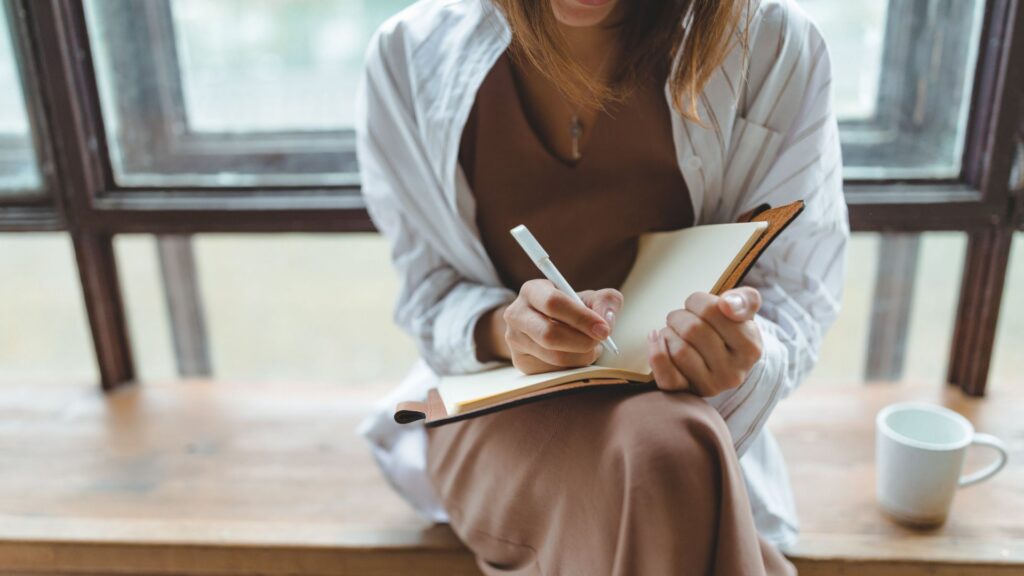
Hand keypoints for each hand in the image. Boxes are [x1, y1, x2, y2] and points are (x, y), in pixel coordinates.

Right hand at [502, 279, 622, 373]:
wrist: (550, 324)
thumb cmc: (573, 309)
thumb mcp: (591, 298)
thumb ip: (606, 301)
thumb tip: (605, 320)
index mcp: (532, 290)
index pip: (553, 303)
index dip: (581, 318)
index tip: (604, 329)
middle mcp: (516, 314)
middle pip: (549, 334)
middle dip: (582, 341)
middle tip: (600, 342)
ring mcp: (515, 340)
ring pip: (554, 357)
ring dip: (581, 356)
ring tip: (590, 347)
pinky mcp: (521, 362)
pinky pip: (553, 372)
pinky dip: (573, 367)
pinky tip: (576, 356)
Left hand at [646, 287, 762, 396]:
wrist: (723, 361)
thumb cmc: (729, 329)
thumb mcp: (744, 311)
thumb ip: (743, 300)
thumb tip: (727, 304)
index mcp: (750, 347)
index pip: (711, 310)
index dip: (697, 300)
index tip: (697, 304)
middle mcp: (733, 372)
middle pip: (692, 329)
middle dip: (680, 316)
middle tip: (681, 317)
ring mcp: (711, 386)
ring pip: (678, 350)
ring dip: (668, 333)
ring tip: (674, 331)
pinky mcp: (688, 393)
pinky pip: (666, 376)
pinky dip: (656, 353)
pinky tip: (656, 339)